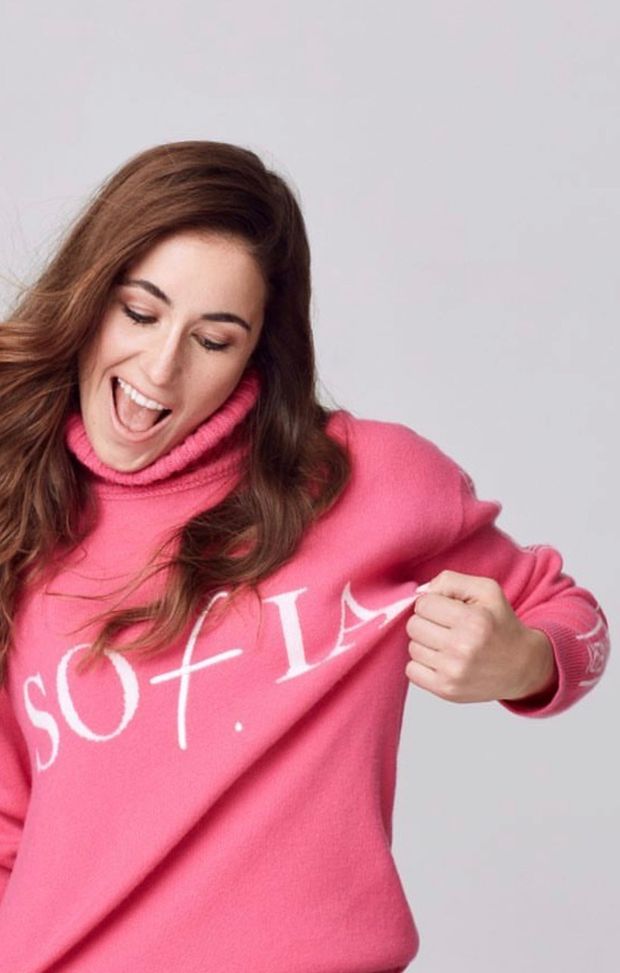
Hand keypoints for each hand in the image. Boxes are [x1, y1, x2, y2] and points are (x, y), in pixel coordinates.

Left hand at [405, 570, 557, 703]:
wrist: (521, 666)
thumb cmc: (500, 625)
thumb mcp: (486, 590)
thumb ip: (450, 581)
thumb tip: (421, 592)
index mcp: (473, 620)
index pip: (423, 604)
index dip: (432, 603)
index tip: (447, 610)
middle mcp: (462, 648)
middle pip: (414, 626)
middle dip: (427, 622)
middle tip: (447, 627)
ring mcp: (453, 672)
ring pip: (412, 647)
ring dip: (426, 644)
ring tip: (448, 644)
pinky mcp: (446, 690)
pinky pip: (411, 671)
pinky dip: (422, 664)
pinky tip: (442, 660)